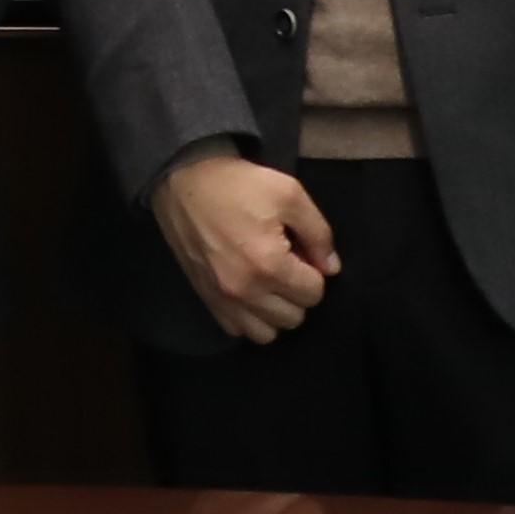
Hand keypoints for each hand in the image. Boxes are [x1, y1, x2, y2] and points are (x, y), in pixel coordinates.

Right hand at [152, 152, 341, 343]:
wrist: (184, 181)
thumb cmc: (238, 184)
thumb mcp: (289, 193)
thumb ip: (319, 233)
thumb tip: (331, 268)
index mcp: (269, 264)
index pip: (314, 293)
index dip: (314, 271)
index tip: (299, 251)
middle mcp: (245, 290)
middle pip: (294, 317)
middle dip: (297, 292)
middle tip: (286, 264)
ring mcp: (223, 299)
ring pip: (268, 333)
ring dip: (275, 311)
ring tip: (269, 282)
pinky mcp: (206, 299)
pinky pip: (238, 331)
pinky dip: (249, 318)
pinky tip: (249, 292)